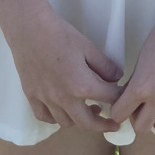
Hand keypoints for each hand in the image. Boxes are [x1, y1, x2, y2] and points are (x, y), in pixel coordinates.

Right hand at [2, 4, 125, 133]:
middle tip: (113, 124)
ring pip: (65, 122)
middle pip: (87, 123)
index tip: (125, 100)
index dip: (120, 100)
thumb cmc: (61, 35)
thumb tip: (117, 79)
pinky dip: (55, 118)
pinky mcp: (31, 96)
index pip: (109, 99)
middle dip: (103, 125)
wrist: (29, 29)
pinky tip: (62, 110)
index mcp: (82, 86)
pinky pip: (45, 117)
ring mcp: (46, 100)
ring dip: (79, 121)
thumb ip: (105, 66)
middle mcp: (64, 99)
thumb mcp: (88, 47)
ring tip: (88, 110)